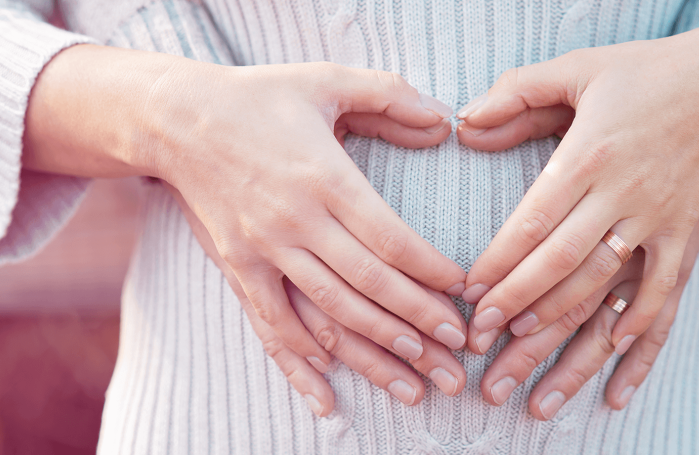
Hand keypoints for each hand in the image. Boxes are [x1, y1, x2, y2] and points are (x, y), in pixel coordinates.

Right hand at [151, 59, 471, 371]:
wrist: (178, 118)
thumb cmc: (261, 97)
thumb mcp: (327, 80)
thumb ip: (390, 95)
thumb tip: (444, 121)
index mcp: (325, 177)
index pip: (390, 239)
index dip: (431, 271)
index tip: (463, 291)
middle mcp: (296, 220)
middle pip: (368, 285)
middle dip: (419, 322)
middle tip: (459, 349)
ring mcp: (264, 249)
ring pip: (328, 313)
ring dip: (375, 350)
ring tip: (417, 378)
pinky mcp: (239, 266)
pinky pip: (272, 323)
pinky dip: (300, 360)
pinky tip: (328, 393)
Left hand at [455, 31, 698, 355]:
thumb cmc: (646, 74)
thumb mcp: (577, 68)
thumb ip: (517, 92)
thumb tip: (465, 121)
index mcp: (589, 154)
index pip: (532, 220)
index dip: (498, 260)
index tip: (469, 289)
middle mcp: (622, 192)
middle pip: (560, 260)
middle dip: (516, 299)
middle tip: (481, 332)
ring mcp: (657, 218)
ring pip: (603, 281)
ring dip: (561, 319)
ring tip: (521, 344)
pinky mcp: (686, 232)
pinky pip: (664, 288)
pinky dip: (641, 322)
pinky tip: (615, 350)